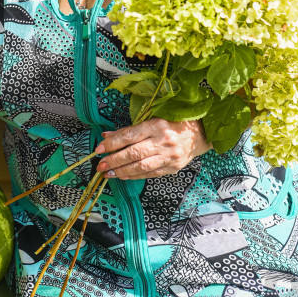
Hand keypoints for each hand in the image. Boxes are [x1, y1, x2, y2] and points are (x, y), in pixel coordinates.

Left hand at [95, 118, 211, 179]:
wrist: (199, 135)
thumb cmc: (172, 123)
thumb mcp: (151, 120)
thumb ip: (130, 129)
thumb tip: (107, 136)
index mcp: (156, 126)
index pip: (130, 136)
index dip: (112, 143)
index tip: (99, 149)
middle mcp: (162, 142)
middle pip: (134, 153)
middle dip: (114, 160)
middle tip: (100, 165)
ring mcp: (168, 157)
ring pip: (141, 166)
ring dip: (122, 171)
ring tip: (108, 173)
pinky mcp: (172, 168)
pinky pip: (150, 174)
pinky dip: (134, 176)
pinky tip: (123, 176)